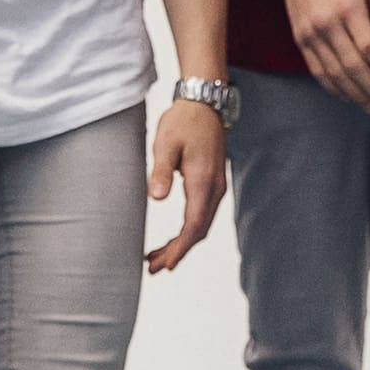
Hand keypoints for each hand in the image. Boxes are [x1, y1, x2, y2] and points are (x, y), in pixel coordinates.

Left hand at [146, 99, 227, 273]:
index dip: (179, 248)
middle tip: (153, 266)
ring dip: (182, 243)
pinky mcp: (212, 183)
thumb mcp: (165, 144)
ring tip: (158, 257)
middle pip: (199, 231)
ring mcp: (216, 187)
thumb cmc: (183, 121)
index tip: (164, 264)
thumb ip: (161, 171)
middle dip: (178, 252)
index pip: (193, 226)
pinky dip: (188, 230)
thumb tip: (157, 198)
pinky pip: (202, 214)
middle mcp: (214, 188)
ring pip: (201, 224)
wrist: (204, 103)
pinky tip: (174, 236)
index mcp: (203, 182)